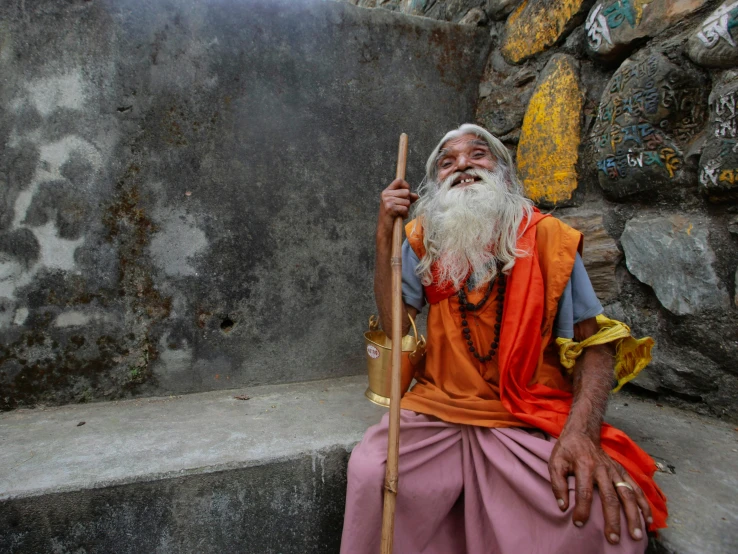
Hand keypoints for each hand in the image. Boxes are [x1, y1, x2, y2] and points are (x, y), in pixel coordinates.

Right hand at [378, 178, 417, 234]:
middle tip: (401, 208)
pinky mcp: (390, 208)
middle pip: (406, 192)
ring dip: (406, 209)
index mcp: (387, 191)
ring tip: (399, 213)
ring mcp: (387, 201)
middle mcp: (386, 194)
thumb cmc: (392, 216)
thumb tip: (416, 196)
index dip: (406, 185)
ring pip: (407, 201)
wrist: (385, 229)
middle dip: (407, 201)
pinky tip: (399, 217)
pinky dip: (405, 214)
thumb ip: (407, 198)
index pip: (399, 180)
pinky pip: (405, 209)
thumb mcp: (399, 204)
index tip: (407, 193)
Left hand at [548, 430, 652, 544]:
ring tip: (637, 535)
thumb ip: (557, 483)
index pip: (584, 492)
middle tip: (613, 539)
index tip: (579, 524)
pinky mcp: (622, 472)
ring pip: (627, 495)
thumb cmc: (567, 450)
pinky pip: (636, 488)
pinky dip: (643, 504)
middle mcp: (603, 470)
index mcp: (584, 466)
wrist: (582, 433)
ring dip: (633, 516)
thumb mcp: (555, 462)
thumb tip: (562, 506)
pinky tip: (648, 520)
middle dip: (613, 520)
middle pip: (610, 497)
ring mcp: (615, 471)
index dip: (582, 510)